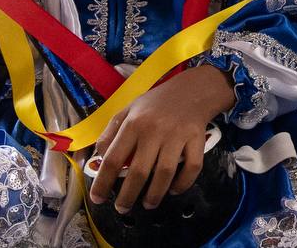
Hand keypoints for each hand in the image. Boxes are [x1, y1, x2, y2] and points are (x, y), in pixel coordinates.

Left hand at [88, 64, 234, 212]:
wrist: (193, 88)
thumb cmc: (157, 102)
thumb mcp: (128, 109)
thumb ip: (111, 132)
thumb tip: (99, 158)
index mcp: (133, 124)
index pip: (113, 159)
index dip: (102, 183)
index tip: (98, 199)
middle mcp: (154, 131)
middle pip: (139, 172)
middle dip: (128, 196)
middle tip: (123, 208)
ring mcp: (178, 136)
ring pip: (165, 174)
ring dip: (154, 195)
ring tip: (147, 204)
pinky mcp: (198, 139)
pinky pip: (192, 167)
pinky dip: (183, 183)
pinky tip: (174, 190)